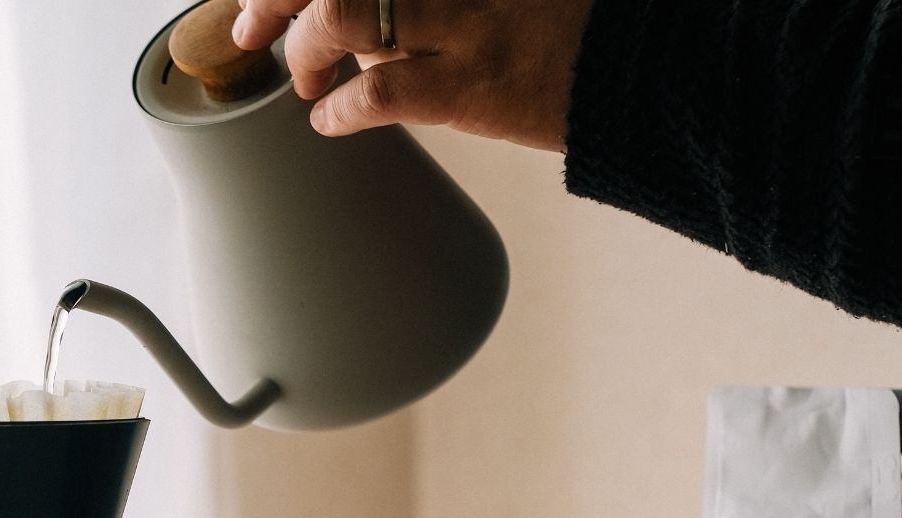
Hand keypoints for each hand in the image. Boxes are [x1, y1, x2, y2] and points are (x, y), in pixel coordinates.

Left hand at [231, 0, 596, 151]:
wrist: (650, 67)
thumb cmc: (574, 28)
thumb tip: (363, 19)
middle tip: (251, 24)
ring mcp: (464, 22)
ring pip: (340, 13)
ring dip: (304, 49)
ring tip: (306, 77)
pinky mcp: (473, 84)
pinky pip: (378, 90)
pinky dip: (339, 108)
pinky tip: (332, 120)